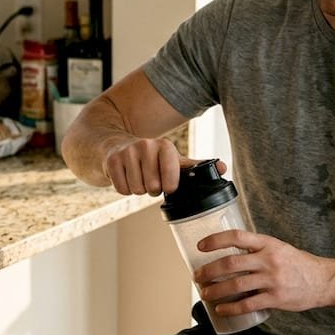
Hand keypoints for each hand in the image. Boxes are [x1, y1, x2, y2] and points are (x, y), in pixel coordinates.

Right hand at [102, 139, 225, 196]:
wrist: (116, 145)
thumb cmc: (150, 157)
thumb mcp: (173, 159)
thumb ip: (195, 166)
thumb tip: (223, 168)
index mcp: (165, 146)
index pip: (171, 181)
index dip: (168, 187)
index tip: (166, 181)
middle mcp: (146, 145)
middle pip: (152, 188)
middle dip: (151, 188)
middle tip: (149, 178)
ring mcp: (127, 152)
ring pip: (136, 190)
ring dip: (137, 188)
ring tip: (137, 175)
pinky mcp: (111, 161)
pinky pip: (121, 189)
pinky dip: (123, 188)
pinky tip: (125, 175)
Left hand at [192, 230, 329, 315]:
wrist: (324, 281)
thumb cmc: (298, 264)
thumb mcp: (278, 248)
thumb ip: (257, 249)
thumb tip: (230, 253)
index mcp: (268, 244)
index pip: (237, 236)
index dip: (216, 240)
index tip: (201, 246)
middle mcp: (269, 259)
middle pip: (230, 263)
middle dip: (209, 271)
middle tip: (198, 276)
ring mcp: (272, 279)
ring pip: (236, 285)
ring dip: (216, 291)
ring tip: (206, 294)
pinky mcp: (276, 298)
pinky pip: (248, 304)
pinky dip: (231, 308)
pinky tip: (221, 310)